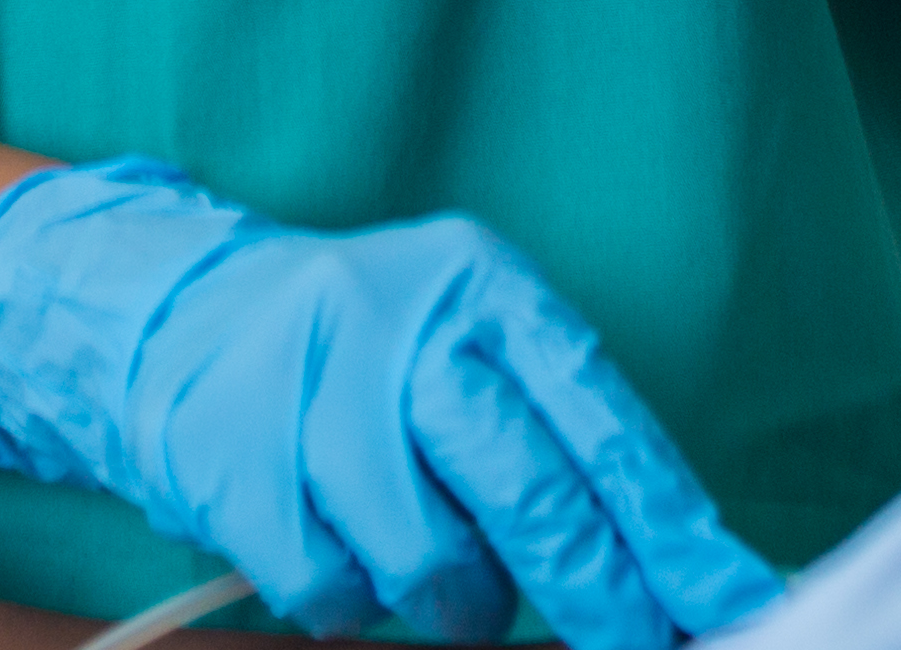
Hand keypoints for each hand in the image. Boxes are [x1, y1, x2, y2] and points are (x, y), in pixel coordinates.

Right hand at [0, 159, 785, 644]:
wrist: (169, 311)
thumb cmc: (356, 354)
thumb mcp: (462, 350)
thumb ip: (554, 444)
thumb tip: (669, 571)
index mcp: (481, 286)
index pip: (604, 424)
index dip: (674, 529)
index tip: (731, 600)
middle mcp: (402, 322)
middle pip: (532, 494)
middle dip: (599, 594)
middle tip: (635, 640)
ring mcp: (312, 388)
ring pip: (433, 562)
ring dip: (453, 601)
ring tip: (434, 568)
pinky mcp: (235, 458)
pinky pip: (331, 589)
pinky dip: (347, 598)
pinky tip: (339, 550)